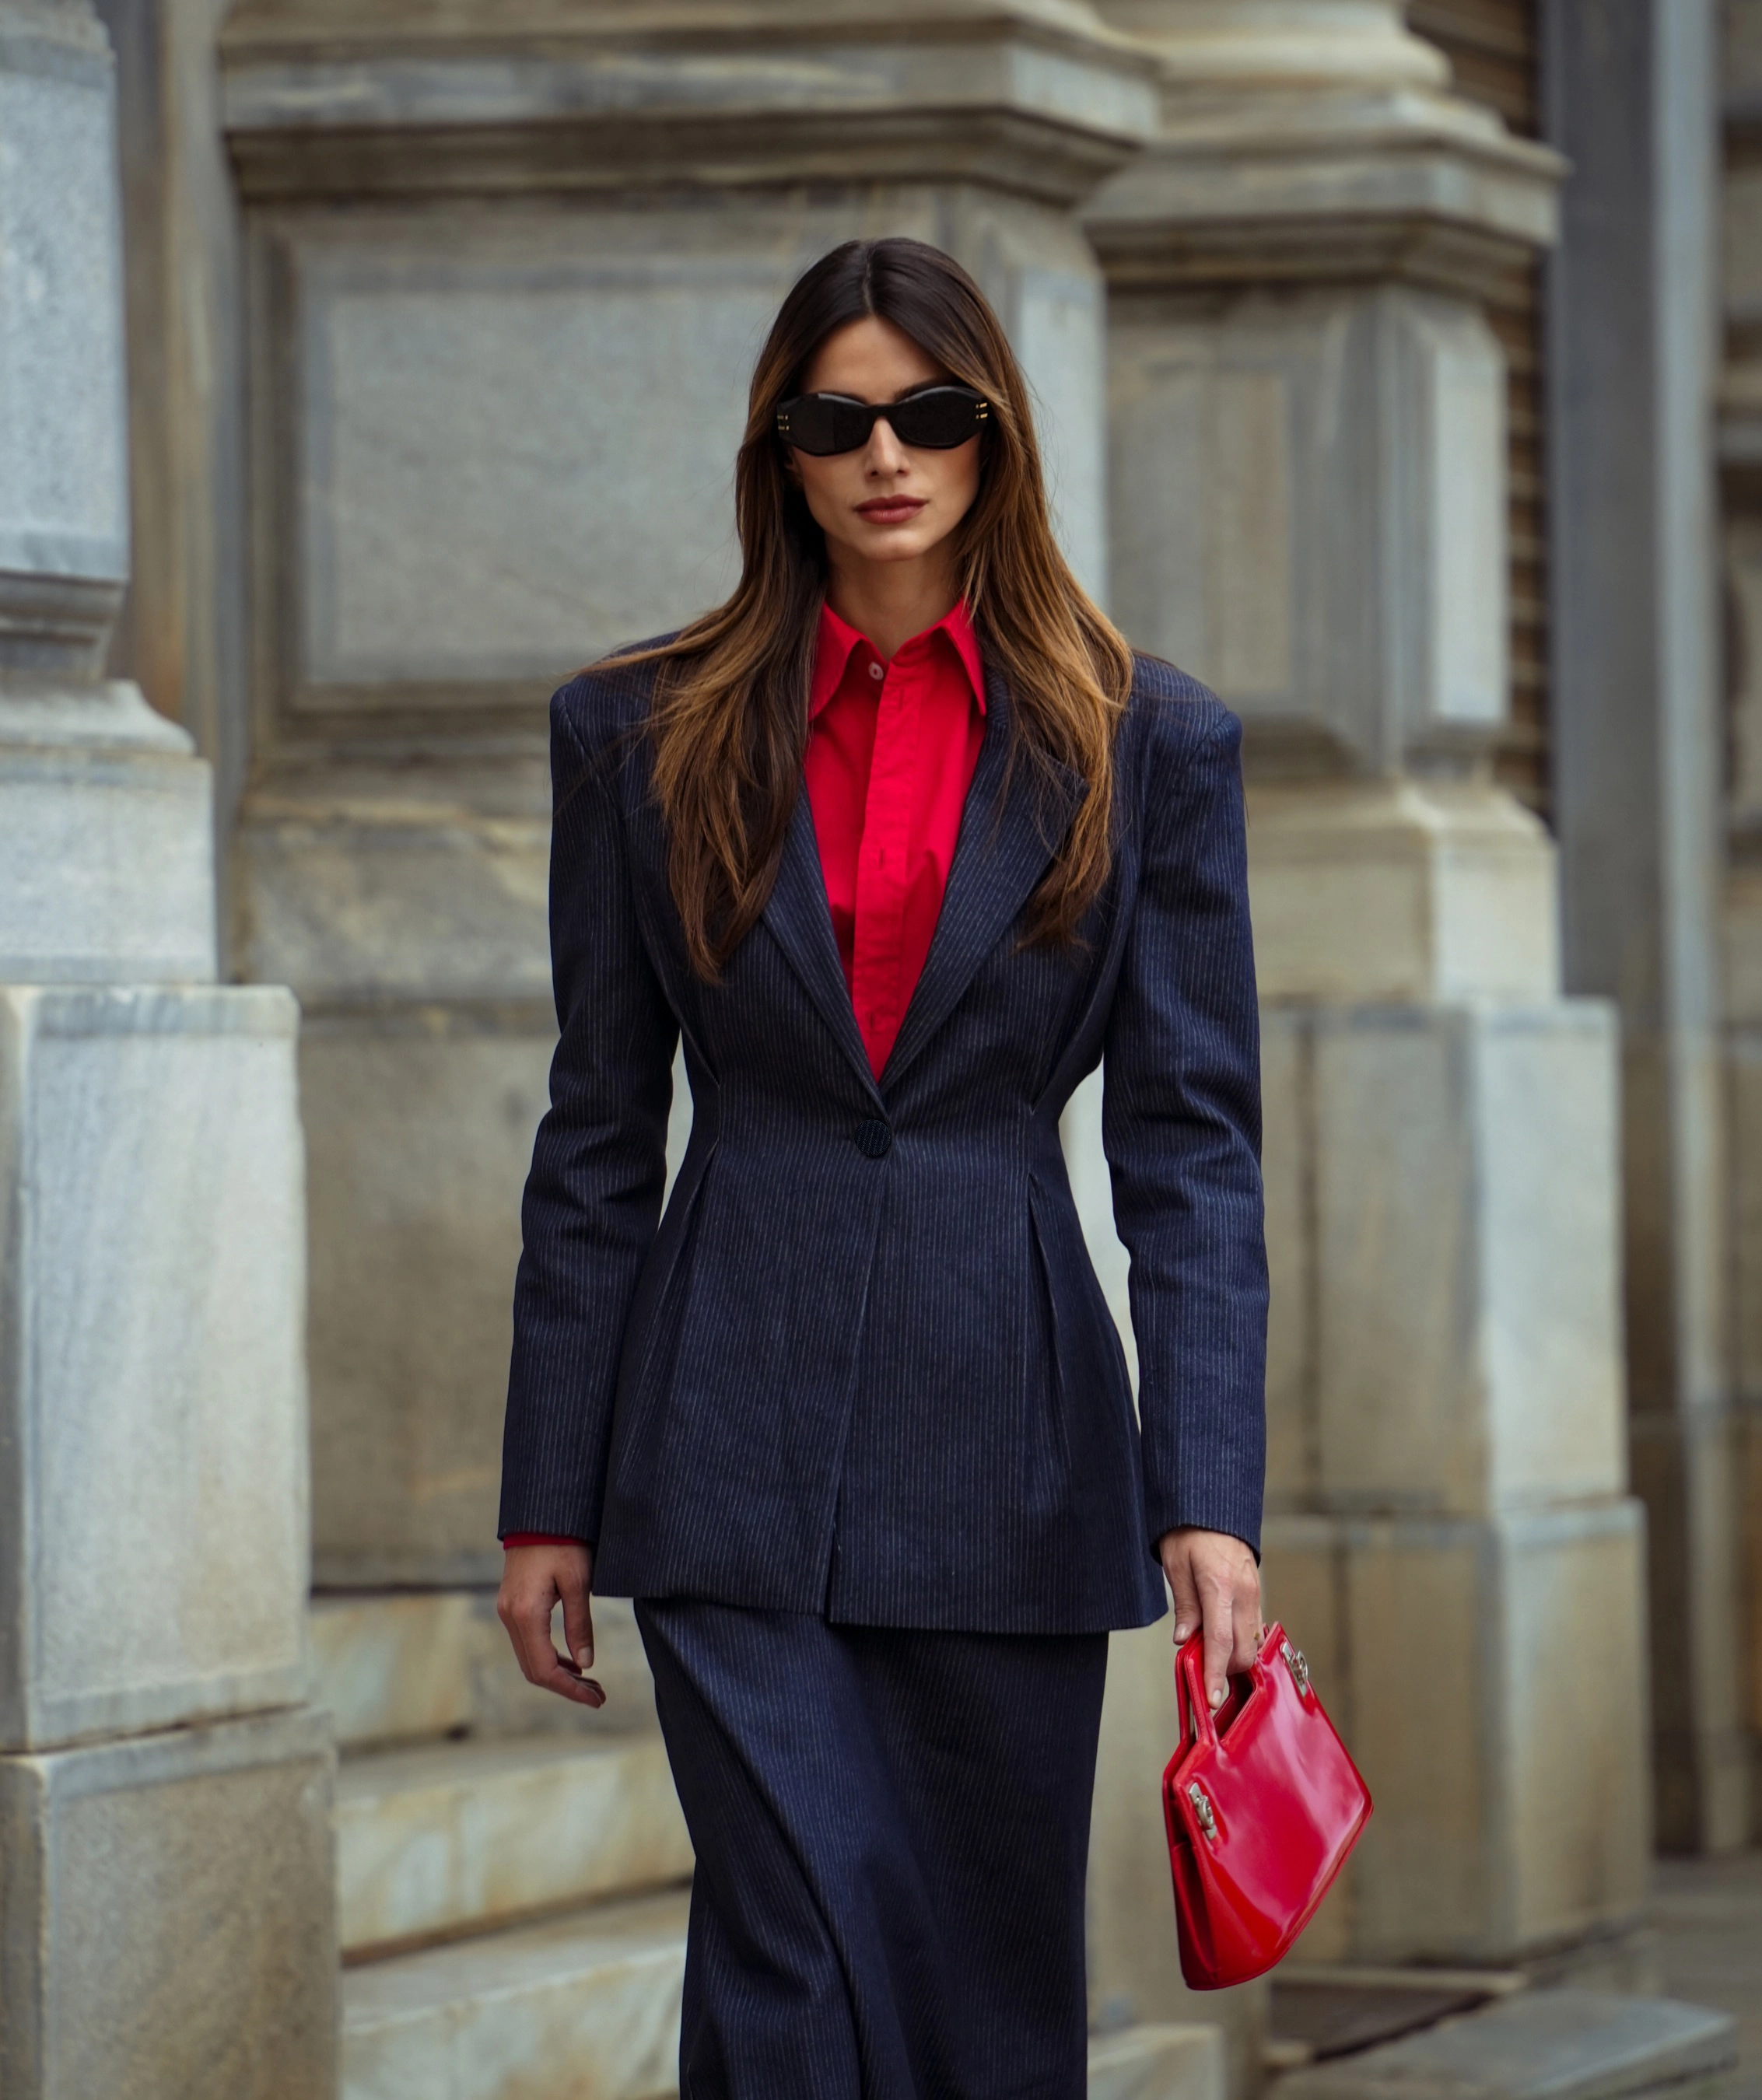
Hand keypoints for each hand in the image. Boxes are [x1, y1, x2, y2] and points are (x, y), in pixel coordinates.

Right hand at [497, 1541, 603, 1707]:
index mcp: (526, 1614)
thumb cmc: (564, 1542)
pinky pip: (528, 1642)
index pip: (545, 1669)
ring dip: (559, 1674)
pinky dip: (550, 1656)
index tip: (597, 1698)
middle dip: (567, 1687)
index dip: (570, 1689)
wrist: (540, 1515)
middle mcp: (510, 1617)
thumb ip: (580, 1624)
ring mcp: (508, 1611)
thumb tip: (586, 1664)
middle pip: (534, 1669)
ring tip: (591, 1683)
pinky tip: (573, 1661)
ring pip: (529, 1658)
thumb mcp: (579, 1582)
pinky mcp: (513, 1605)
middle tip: (599, 1695)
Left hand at [1158, 1527, 1262, 1713]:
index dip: (1215, 1674)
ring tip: (1207, 1655)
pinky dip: (1239, 1640)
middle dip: (1224, 1669)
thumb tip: (1183, 1640)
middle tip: (1199, 1672)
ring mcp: (1254, 1593)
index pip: (1220, 1642)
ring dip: (1232, 1656)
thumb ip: (1184, 1606)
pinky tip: (1221, 1638)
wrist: (1212, 1505)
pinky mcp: (1256, 1592)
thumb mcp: (1176, 1565)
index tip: (1211, 1698)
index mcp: (1220, 1586)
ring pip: (1252, 1643)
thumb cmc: (1189, 1531)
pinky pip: (1253, 1627)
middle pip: (1243, 1651)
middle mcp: (1244, 1594)